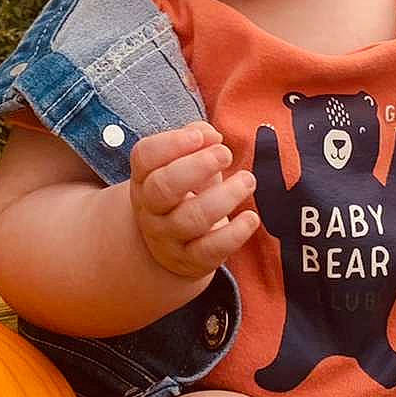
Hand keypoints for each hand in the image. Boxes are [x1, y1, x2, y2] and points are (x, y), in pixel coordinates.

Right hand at [129, 120, 258, 278]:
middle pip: (163, 187)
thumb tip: (211, 135)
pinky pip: (211, 249)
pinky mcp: (191, 260)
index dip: (171, 143)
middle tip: (226, 154)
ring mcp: (168, 238)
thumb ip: (197, 141)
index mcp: (144, 178)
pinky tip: (251, 218)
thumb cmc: (185, 193)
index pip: (145, 156)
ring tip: (248, 180)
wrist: (173, 246)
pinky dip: (235, 233)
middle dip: (197, 166)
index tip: (201, 136)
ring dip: (225, 197)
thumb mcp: (184, 164)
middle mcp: (151, 209)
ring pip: (191, 219)